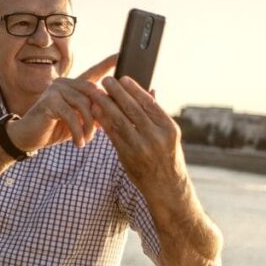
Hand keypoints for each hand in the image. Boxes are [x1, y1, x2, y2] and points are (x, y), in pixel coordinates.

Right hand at [8, 54, 117, 150]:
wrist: (28, 137)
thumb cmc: (55, 128)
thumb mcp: (79, 121)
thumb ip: (94, 113)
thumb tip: (116, 111)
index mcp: (74, 85)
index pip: (94, 72)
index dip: (107, 63)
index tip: (122, 54)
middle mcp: (65, 82)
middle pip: (93, 92)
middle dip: (100, 113)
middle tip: (101, 132)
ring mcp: (56, 89)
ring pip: (84, 105)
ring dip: (88, 126)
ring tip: (87, 140)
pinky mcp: (49, 100)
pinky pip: (71, 115)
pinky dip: (77, 132)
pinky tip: (79, 143)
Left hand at [88, 76, 184, 190]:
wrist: (165, 187)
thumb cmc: (167, 157)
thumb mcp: (169, 135)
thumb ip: (157, 115)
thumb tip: (151, 90)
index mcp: (168, 127)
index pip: (149, 103)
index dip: (134, 89)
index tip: (123, 78)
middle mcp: (156, 136)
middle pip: (133, 109)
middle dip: (117, 93)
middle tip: (106, 80)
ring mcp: (141, 146)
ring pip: (120, 120)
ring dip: (105, 105)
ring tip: (96, 93)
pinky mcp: (127, 155)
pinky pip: (113, 134)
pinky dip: (103, 121)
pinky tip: (96, 112)